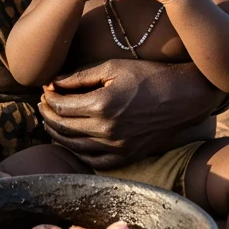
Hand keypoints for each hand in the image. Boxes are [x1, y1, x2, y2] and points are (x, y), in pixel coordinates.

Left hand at [40, 58, 222, 168]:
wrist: (184, 97)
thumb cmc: (149, 76)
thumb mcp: (112, 68)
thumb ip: (80, 76)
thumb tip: (52, 82)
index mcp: (101, 105)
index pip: (60, 106)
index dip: (48, 98)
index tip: (46, 89)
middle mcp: (106, 131)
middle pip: (63, 127)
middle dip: (48, 114)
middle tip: (44, 104)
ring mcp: (116, 147)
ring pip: (73, 146)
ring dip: (57, 133)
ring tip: (52, 120)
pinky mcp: (126, 157)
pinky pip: (92, 161)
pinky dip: (77, 151)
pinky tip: (72, 140)